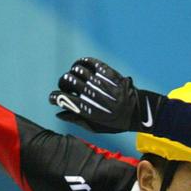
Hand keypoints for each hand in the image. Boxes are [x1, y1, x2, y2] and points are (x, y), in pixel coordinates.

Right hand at [48, 57, 162, 133]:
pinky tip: (81, 66)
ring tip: (74, 76)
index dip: (54, 97)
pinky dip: (83, 62)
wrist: (138, 112)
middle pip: (69, 81)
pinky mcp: (109, 73)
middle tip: (65, 86)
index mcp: (90, 111)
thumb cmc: (115, 123)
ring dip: (73, 72)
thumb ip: (77, 120)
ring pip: (79, 70)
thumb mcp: (96, 127)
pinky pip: (92, 62)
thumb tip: (58, 112)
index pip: (66, 100)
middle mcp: (95, 95)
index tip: (53, 98)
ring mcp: (102, 83)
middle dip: (62, 83)